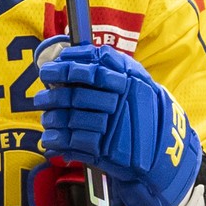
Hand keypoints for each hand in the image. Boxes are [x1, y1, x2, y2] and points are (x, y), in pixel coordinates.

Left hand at [34, 41, 202, 205]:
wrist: (167, 152)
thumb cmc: (147, 113)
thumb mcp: (140, 83)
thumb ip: (113, 65)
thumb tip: (74, 53)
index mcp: (131, 82)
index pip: (92, 71)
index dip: (66, 68)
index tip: (48, 68)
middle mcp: (123, 103)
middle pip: (76, 96)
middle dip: (52, 97)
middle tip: (39, 98)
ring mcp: (115, 127)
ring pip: (72, 119)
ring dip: (52, 119)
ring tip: (46, 119)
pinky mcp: (108, 150)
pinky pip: (74, 143)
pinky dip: (57, 141)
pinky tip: (49, 140)